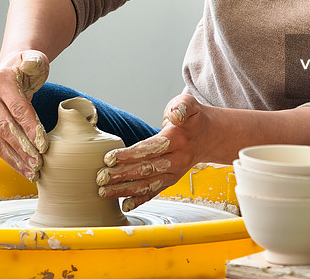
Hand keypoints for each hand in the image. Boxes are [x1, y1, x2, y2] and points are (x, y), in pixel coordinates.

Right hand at [0, 49, 49, 180]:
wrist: (9, 72)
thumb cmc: (26, 68)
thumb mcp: (34, 59)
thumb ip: (35, 62)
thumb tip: (32, 65)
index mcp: (0, 80)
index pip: (17, 108)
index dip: (30, 127)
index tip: (44, 144)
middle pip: (5, 127)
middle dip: (23, 148)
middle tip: (39, 163)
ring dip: (15, 159)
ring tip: (32, 171)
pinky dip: (9, 158)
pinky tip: (22, 167)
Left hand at [96, 94, 209, 211]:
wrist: (208, 136)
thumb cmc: (192, 118)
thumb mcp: (189, 103)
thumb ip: (181, 107)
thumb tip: (174, 116)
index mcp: (178, 139)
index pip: (150, 149)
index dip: (129, 155)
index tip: (109, 158)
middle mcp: (177, 159)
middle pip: (146, 169)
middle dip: (122, 175)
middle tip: (101, 178)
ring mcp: (175, 172)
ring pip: (148, 184)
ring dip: (125, 190)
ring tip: (104, 192)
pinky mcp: (171, 180)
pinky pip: (155, 191)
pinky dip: (140, 200)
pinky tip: (125, 205)